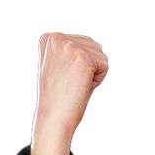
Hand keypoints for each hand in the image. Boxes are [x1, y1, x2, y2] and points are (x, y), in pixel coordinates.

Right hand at [31, 32, 108, 154]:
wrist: (54, 116)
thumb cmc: (59, 95)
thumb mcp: (61, 64)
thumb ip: (72, 50)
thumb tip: (96, 44)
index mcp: (49, 38)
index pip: (83, 43)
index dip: (80, 64)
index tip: (64, 76)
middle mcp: (57, 38)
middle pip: (94, 47)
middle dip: (89, 67)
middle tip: (71, 82)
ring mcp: (69, 46)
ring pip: (101, 56)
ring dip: (94, 73)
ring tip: (75, 84)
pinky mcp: (83, 58)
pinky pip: (104, 66)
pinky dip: (98, 79)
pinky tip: (82, 86)